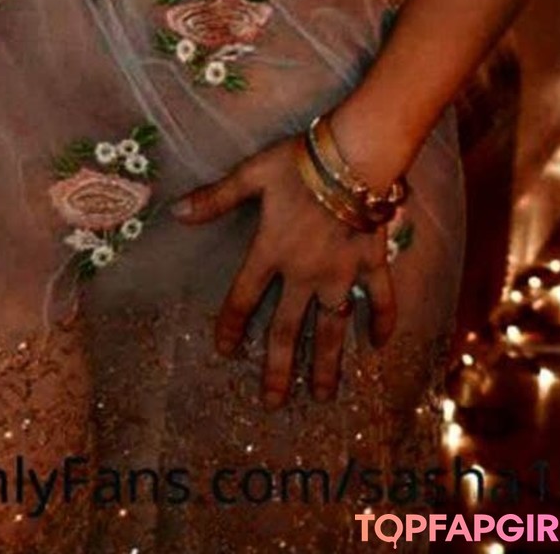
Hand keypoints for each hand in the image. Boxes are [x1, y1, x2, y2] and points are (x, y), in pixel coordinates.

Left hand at [172, 135, 395, 406]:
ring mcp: (341, 273)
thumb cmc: (299, 162)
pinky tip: (378, 347)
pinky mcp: (372, 263)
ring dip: (326, 364)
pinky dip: (381, 322)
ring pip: (332, 328)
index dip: (230, 324)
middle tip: (272, 403)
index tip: (225, 350)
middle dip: (278, 367)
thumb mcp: (252, 174)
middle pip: (287, 329)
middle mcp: (304, 272)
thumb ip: (217, 197)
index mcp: (271, 251)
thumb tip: (177, 212)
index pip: (244, 297)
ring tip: (322, 396)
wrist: (354, 156)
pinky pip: (380, 300)